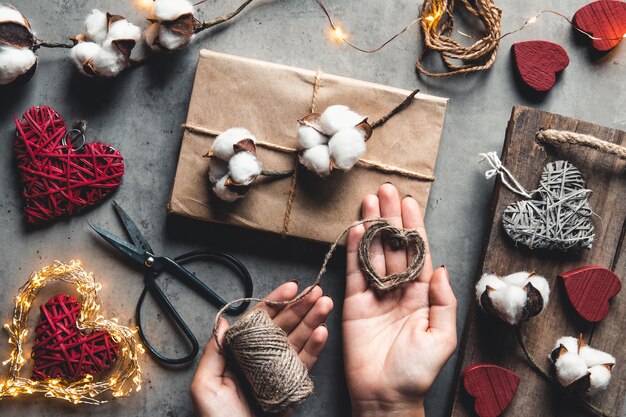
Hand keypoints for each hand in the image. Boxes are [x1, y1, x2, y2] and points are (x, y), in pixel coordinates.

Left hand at [191, 282, 332, 416]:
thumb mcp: (206, 387)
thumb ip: (213, 352)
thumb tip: (222, 321)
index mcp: (237, 355)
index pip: (258, 321)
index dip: (275, 301)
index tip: (291, 287)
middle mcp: (259, 359)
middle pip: (282, 326)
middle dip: (300, 307)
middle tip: (316, 292)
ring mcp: (277, 371)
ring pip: (297, 340)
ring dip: (312, 321)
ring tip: (325, 305)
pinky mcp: (291, 385)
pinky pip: (305, 363)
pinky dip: (316, 347)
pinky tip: (323, 332)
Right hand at [343, 183, 456, 416]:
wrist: (384, 396)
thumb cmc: (416, 372)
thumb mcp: (441, 338)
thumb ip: (443, 302)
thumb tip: (441, 268)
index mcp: (422, 295)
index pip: (418, 254)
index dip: (414, 227)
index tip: (410, 203)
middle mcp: (398, 289)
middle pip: (394, 246)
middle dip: (391, 218)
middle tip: (386, 190)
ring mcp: (375, 295)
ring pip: (373, 253)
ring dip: (371, 226)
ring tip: (369, 201)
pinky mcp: (354, 303)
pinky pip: (354, 271)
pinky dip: (353, 249)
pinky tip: (354, 228)